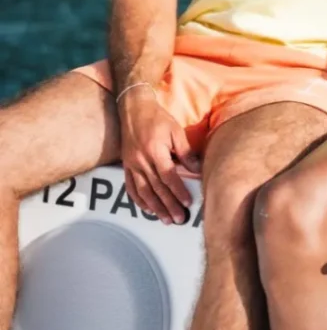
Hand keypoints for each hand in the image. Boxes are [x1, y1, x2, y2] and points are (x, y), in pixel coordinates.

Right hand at [118, 88, 201, 224]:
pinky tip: (147, 208)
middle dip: (169, 206)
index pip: (169, 177)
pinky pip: (130, 187)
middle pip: (156, 189)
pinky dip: (138, 200)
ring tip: (165, 219)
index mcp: (155, 152)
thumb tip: (197, 169)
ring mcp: (132, 165)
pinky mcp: (126, 166)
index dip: (178, 192)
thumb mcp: (175, 131)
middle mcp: (141, 161)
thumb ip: (185, 151)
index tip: (187, 203)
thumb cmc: (157, 119)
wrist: (134, 109)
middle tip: (179, 219)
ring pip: (143, 192)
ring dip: (155, 208)